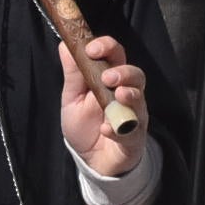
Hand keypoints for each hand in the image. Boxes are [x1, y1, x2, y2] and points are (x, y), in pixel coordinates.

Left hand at [59, 35, 146, 177]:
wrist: (92, 161)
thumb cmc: (85, 126)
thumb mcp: (72, 98)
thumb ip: (73, 73)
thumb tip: (65, 44)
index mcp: (108, 78)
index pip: (115, 55)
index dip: (106, 47)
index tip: (92, 49)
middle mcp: (125, 92)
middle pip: (134, 73)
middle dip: (123, 71)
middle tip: (108, 77)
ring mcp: (132, 114)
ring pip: (140, 97)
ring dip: (129, 94)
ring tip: (117, 96)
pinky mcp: (134, 136)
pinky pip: (131, 130)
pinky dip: (118, 129)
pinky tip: (106, 130)